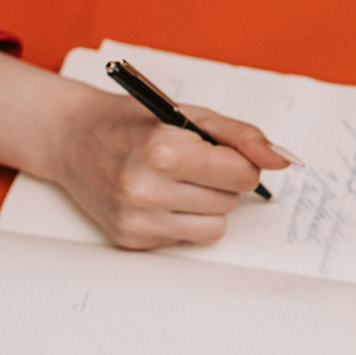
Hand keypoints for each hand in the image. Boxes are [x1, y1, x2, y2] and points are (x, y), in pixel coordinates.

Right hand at [0, 47, 288, 250]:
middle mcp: (145, 189)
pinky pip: (187, 240)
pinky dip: (183, 219)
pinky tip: (158, 196)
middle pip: (230, 201)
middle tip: (192, 161)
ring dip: (207, 204)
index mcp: (162, 150)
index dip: (240, 161)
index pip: (241, 174)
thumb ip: (241, 135)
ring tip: (178, 180)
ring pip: (215, 228)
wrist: (71, 138)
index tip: (222, 151)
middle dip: (222, 180)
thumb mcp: (188, 112)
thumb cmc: (133, 121)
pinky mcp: (130, 241)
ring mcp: (136, 220)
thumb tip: (284, 160)